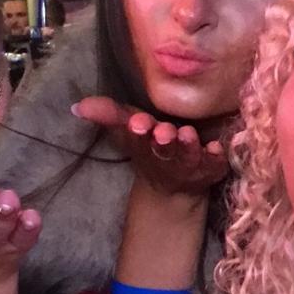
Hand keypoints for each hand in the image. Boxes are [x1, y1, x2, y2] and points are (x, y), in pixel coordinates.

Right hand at [73, 96, 227, 196]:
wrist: (175, 187)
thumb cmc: (151, 147)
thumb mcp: (129, 129)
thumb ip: (108, 115)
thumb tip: (77, 106)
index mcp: (146, 146)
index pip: (139, 138)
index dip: (138, 132)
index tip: (138, 124)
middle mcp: (167, 157)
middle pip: (164, 149)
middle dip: (163, 141)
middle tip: (164, 131)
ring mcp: (190, 165)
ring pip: (188, 157)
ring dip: (187, 147)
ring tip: (188, 134)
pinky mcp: (212, 169)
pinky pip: (215, 165)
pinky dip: (215, 158)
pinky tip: (216, 148)